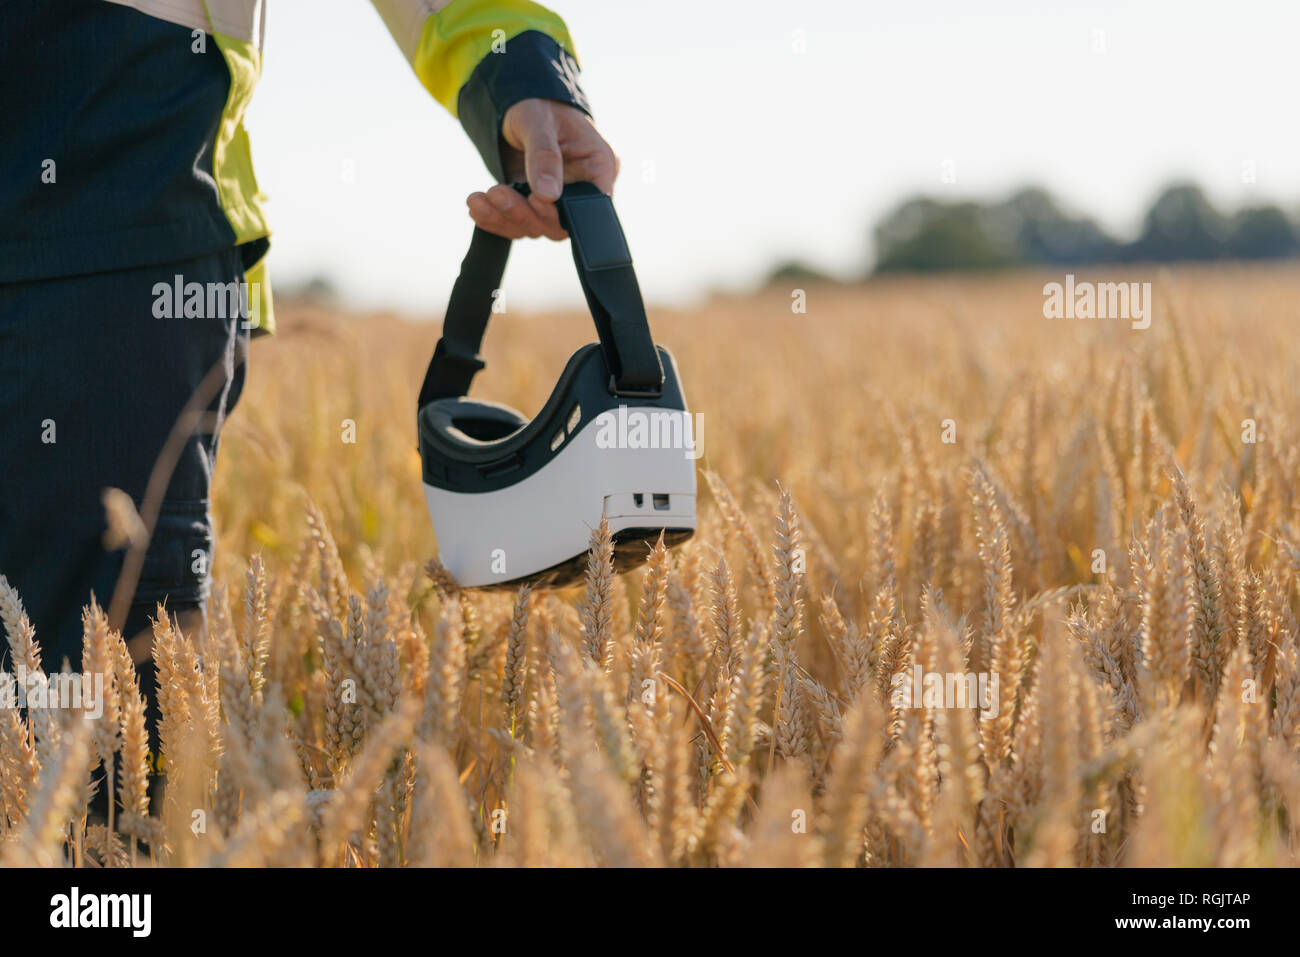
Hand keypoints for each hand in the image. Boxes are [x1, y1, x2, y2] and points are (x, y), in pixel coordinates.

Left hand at [466, 98, 618, 239]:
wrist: (516, 104)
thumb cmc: (537, 102)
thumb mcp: (538, 120)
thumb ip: (544, 156)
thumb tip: (548, 194)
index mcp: (598, 166)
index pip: (592, 205)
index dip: (564, 211)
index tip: (535, 200)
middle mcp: (581, 189)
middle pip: (559, 224)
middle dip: (525, 214)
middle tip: (497, 193)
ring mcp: (557, 201)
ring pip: (534, 226)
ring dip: (504, 217)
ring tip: (478, 199)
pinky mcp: (533, 206)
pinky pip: (516, 223)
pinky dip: (494, 219)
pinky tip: (477, 207)